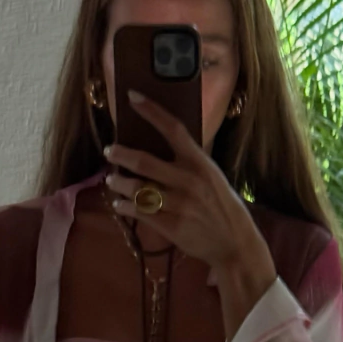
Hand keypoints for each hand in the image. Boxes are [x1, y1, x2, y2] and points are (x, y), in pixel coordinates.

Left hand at [104, 91, 271, 271]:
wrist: (233, 241)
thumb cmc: (220, 205)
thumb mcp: (211, 176)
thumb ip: (188, 162)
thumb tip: (159, 147)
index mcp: (199, 162)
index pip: (173, 129)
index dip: (151, 111)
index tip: (132, 97)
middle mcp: (187, 180)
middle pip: (144, 162)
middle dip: (121, 155)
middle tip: (109, 151)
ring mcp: (178, 205)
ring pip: (137, 189)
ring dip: (119, 183)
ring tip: (112, 180)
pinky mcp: (171, 226)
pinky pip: (140, 213)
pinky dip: (125, 207)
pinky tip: (120, 204)